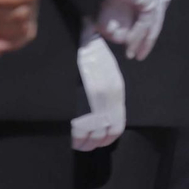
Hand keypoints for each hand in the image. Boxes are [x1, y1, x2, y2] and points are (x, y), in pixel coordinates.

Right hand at [71, 23, 125, 150]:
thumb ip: (108, 90)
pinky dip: (75, 139)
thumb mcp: (108, 71)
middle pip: (106, 134)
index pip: (117, 125)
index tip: (101, 140)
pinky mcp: (80, 105)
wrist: (86, 43)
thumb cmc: (94, 54)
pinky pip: (78, 132)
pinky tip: (71, 140)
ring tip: (78, 144)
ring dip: (85, 143)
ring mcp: (95, 105)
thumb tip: (105, 103)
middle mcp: (109, 101)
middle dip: (96, 143)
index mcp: (116, 92)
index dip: (108, 136)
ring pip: (93, 135)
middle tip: (86, 145)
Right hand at [96, 0, 172, 59]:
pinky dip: (138, 35)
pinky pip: (146, 21)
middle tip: (140, 52)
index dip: (148, 24)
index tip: (139, 38)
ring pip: (153, 21)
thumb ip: (117, 9)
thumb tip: (119, 31)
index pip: (155, 5)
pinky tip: (130, 46)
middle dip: (148, 35)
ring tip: (135, 54)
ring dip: (144, 40)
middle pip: (157, 15)